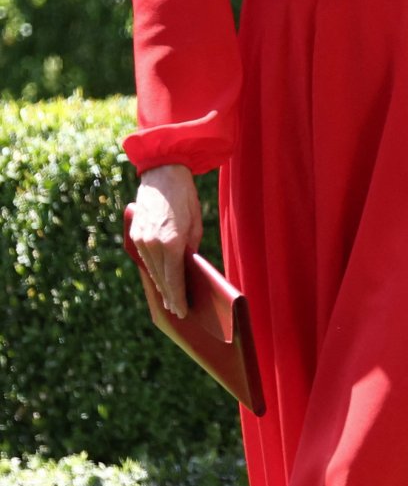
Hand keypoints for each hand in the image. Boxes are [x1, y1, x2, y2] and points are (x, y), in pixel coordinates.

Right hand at [130, 165, 202, 318]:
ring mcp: (141, 239)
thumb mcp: (195, 225)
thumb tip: (187, 270)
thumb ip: (190, 250)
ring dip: (160, 285)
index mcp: (171, 242)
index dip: (179, 298)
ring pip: (152, 270)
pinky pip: (145, 259)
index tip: (183, 312)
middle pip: (162, 278)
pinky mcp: (135, 234)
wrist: (162, 173)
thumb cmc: (185, 198)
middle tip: (177, 312)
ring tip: (169, 300)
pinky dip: (153, 270)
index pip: (174, 279)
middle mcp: (152, 243)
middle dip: (170, 296)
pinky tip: (160, 279)